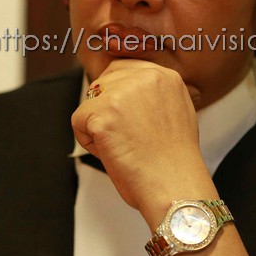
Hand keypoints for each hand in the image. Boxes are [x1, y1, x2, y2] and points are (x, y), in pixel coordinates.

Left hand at [71, 60, 217, 226]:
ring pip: (90, 103)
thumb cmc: (174, 161)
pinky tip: (113, 153)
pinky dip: (89, 142)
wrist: (175, 186)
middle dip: (105, 110)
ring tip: (123, 146)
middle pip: (103, 83)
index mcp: (165, 75)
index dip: (116, 95)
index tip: (126, 119)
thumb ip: (154, 94)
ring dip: (98, 126)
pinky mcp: (102, 114)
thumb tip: (126, 91)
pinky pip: (79, 122)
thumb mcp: (176, 111)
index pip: (123, 68)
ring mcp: (122, 93)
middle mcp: (145, 77)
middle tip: (127, 137)